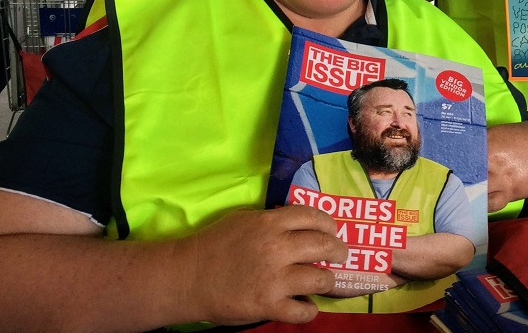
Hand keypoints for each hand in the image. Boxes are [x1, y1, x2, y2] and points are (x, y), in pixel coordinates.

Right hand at [180, 206, 345, 325]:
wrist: (187, 277)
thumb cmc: (213, 244)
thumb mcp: (244, 220)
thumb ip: (271, 221)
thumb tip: (296, 223)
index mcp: (270, 223)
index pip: (313, 216)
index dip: (328, 223)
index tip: (332, 230)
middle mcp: (277, 248)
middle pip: (324, 245)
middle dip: (338, 250)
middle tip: (340, 255)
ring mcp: (274, 279)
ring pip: (321, 278)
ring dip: (328, 281)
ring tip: (325, 281)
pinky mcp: (268, 305)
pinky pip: (303, 310)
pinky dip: (309, 310)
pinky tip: (307, 306)